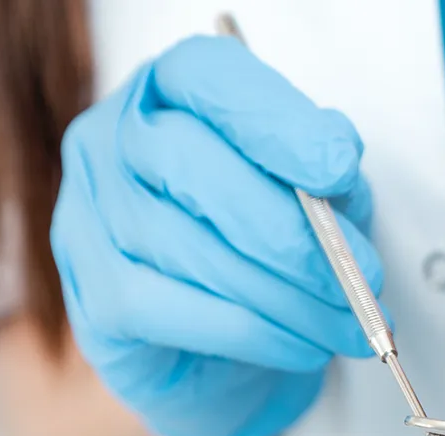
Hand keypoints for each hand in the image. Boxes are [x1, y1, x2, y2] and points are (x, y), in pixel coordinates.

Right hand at [51, 36, 381, 435]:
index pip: (205, 75)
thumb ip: (321, 174)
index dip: (273, 119)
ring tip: (344, 320)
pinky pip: (163, 308)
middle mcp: (111, 141)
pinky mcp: (90, 295)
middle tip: (355, 272)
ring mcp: (88, 216)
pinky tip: (299, 344)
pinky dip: (248, 331)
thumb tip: (333, 172)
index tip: (336, 168)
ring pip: (180, 244)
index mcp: (167, 91)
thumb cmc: (265, 250)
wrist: (225, 352)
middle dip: (284, 225)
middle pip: (185, 160)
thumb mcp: (314, 196)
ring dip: (281, 293)